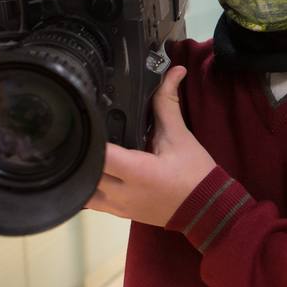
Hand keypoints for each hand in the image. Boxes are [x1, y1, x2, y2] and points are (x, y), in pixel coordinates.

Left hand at [86, 67, 217, 227]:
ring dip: (80, 171)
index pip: (98, 153)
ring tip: (81, 152)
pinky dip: (85, 185)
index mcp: (137, 171)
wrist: (207, 209)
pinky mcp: (119, 213)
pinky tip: (88, 170)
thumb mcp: (180, 137)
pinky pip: (89, 202)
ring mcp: (118, 206)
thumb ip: (167, 104)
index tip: (85, 119)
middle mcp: (122, 192)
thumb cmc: (195, 174)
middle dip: (81, 150)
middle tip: (81, 130)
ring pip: (81, 189)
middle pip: (83, 170)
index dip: (88, 135)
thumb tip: (172, 72)